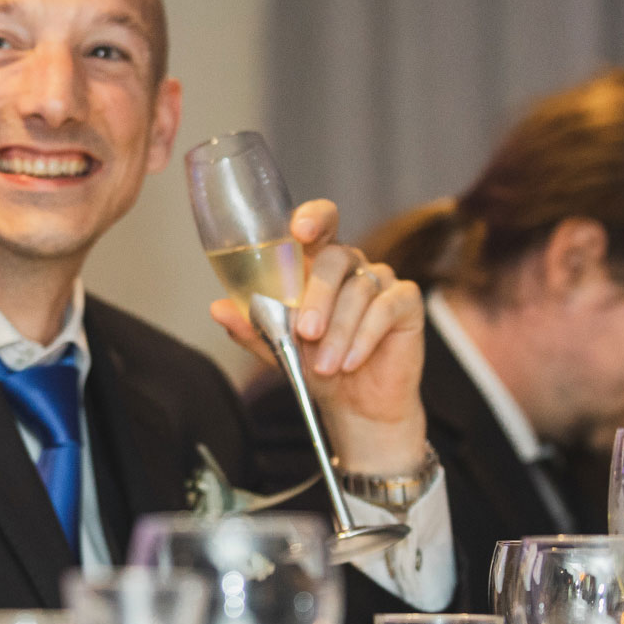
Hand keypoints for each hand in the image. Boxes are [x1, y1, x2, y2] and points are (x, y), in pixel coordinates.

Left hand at [208, 198, 427, 472]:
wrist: (355, 405)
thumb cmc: (316, 365)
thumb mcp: (277, 347)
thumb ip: (252, 325)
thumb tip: (217, 308)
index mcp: (315, 264)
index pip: (319, 224)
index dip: (312, 218)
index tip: (299, 231)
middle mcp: (350, 265)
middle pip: (335, 258)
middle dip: (317, 297)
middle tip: (305, 333)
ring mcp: (380, 281)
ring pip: (359, 290)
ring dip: (339, 332)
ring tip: (325, 366)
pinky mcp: (406, 303)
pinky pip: (387, 308)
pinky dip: (365, 337)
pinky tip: (350, 361)